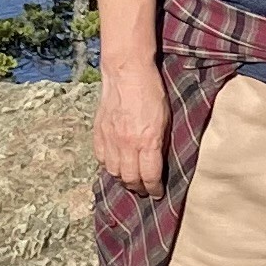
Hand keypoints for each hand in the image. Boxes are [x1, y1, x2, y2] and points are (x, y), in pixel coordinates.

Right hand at [94, 58, 169, 187]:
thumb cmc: (151, 92)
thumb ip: (161, 143)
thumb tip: (159, 162)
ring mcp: (110, 138)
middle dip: (139, 188)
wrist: (127, 72)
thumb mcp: (165, 119)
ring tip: (130, 179)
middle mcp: (127, 144)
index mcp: (147, 141)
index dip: (154, 189)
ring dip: (123, 179)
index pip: (149, 176)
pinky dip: (109, 166)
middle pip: (130, 179)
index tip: (157, 193)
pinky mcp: (99, 132)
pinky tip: (116, 164)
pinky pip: (101, 158)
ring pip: (114, 172)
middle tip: (144, 190)